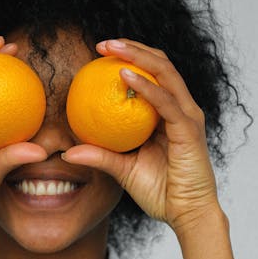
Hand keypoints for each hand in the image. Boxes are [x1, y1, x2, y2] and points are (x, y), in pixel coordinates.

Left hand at [63, 38, 219, 237]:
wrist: (186, 215)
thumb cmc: (159, 192)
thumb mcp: (122, 170)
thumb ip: (100, 156)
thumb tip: (68, 151)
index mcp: (168, 114)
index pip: (151, 74)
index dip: (128, 58)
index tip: (97, 54)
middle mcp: (181, 109)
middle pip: (159, 64)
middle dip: (131, 47)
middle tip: (102, 43)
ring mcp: (187, 116)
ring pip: (164, 73)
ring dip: (137, 56)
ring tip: (111, 48)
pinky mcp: (189, 129)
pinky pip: (165, 101)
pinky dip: (145, 87)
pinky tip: (124, 76)